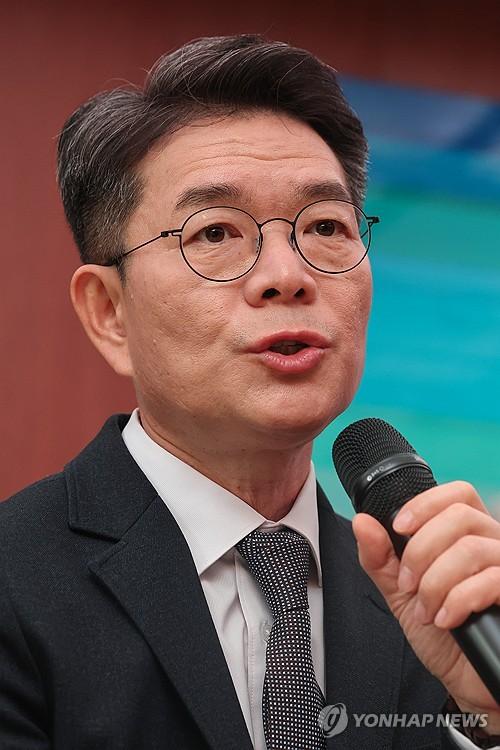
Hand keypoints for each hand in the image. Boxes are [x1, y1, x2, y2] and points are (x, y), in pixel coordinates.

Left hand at [352, 481, 499, 730]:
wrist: (465, 680)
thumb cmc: (440, 633)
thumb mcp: (400, 592)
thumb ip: (380, 557)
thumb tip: (362, 521)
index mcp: (467, 535)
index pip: (457, 493)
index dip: (426, 504)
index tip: (400, 528)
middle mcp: (493, 544)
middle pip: (460, 516)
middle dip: (422, 550)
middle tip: (409, 583)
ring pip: (472, 548)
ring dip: (436, 582)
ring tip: (426, 609)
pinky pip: (491, 580)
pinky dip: (458, 600)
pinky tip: (446, 619)